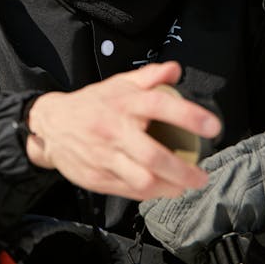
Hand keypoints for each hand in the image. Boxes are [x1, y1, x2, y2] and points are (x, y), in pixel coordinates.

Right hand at [25, 61, 220, 199]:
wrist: (51, 125)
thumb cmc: (92, 103)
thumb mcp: (118, 84)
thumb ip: (149, 76)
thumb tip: (176, 70)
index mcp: (123, 103)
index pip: (159, 105)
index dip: (188, 115)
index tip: (213, 127)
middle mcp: (114, 130)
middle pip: (153, 155)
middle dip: (183, 171)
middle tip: (202, 176)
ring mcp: (104, 157)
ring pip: (142, 180)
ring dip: (169, 187)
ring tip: (183, 187)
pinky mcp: (97, 178)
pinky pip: (129, 191)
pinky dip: (149, 193)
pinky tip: (161, 189)